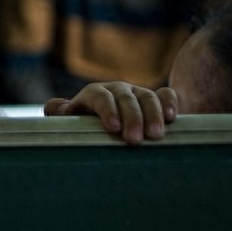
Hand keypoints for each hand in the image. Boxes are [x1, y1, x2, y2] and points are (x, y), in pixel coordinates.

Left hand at [44, 82, 177, 144]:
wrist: (106, 124)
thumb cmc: (86, 126)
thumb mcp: (71, 120)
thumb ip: (61, 113)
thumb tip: (59, 108)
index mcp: (94, 94)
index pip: (100, 97)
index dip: (107, 110)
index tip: (113, 128)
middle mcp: (116, 90)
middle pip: (125, 98)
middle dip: (131, 118)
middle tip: (134, 140)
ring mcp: (137, 93)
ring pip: (147, 96)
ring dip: (153, 115)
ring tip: (155, 135)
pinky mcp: (156, 99)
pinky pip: (165, 94)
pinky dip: (169, 102)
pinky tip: (172, 117)